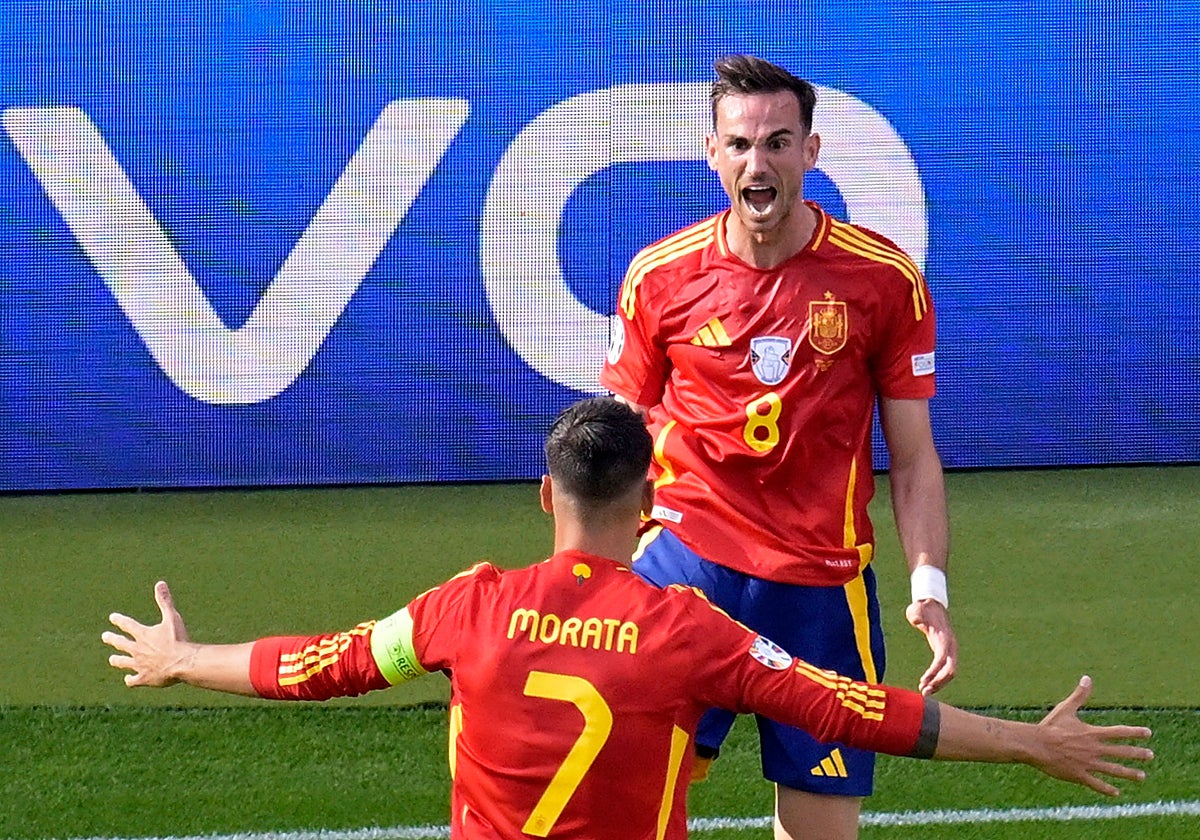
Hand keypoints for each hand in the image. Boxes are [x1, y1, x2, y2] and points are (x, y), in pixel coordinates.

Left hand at [102, 580, 191, 687]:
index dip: (119, 620)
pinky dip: (130, 679)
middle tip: (105, 636)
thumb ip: (165, 601)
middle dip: (112, 639)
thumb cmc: (178, 639)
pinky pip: (133, 680)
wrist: (181, 662)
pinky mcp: (144, 678)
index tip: (112, 618)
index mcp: (143, 634)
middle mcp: (137, 649)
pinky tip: (128, 679)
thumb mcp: (172, 618)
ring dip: (117, 660)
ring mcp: (139, 665)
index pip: (127, 625)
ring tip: (112, 659)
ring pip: (123, 662)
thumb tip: (160, 583)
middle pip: (121, 644)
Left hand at [905, 598, 956, 694]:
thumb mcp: (918, 609)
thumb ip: (917, 614)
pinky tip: (926, 685)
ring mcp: (950, 650)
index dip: (934, 671)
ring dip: (938, 684)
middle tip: (924, 692)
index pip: (942, 659)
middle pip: (950, 670)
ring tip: (924, 692)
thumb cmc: (923, 608)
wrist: (932, 606)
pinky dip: (937, 678)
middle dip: (938, 683)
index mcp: (944, 638)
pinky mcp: (945, 653)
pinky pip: (945, 670)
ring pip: (949, 673)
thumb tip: (917, 618)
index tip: (922, 681)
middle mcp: (951, 646)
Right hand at [1031, 676, 1153, 795]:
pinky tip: (1116, 793)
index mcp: (1092, 733)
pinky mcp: (1079, 775)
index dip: (1135, 732)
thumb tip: (1087, 678)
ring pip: (1113, 770)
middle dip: (1137, 754)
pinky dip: (1107, 789)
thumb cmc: (1050, 726)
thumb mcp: (1066, 709)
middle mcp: (1094, 749)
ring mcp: (1088, 764)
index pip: (1119, 732)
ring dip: (1129, 773)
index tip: (1148, 733)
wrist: (1036, 745)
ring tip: (1141, 776)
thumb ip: (1079, 695)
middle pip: (1121, 752)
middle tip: (1150, 755)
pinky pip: (1096, 784)